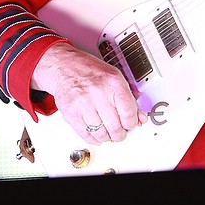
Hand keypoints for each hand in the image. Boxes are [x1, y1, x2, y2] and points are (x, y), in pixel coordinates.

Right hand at [31, 42, 146, 145]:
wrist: (63, 65)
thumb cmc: (89, 70)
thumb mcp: (115, 77)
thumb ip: (130, 98)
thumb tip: (140, 117)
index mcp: (113, 82)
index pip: (129, 114)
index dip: (132, 123)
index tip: (130, 124)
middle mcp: (98, 92)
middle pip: (115, 127)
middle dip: (120, 134)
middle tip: (120, 132)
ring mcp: (83, 104)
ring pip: (101, 134)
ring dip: (107, 137)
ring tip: (108, 132)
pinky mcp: (71, 113)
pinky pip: (86, 135)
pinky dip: (94, 139)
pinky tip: (97, 135)